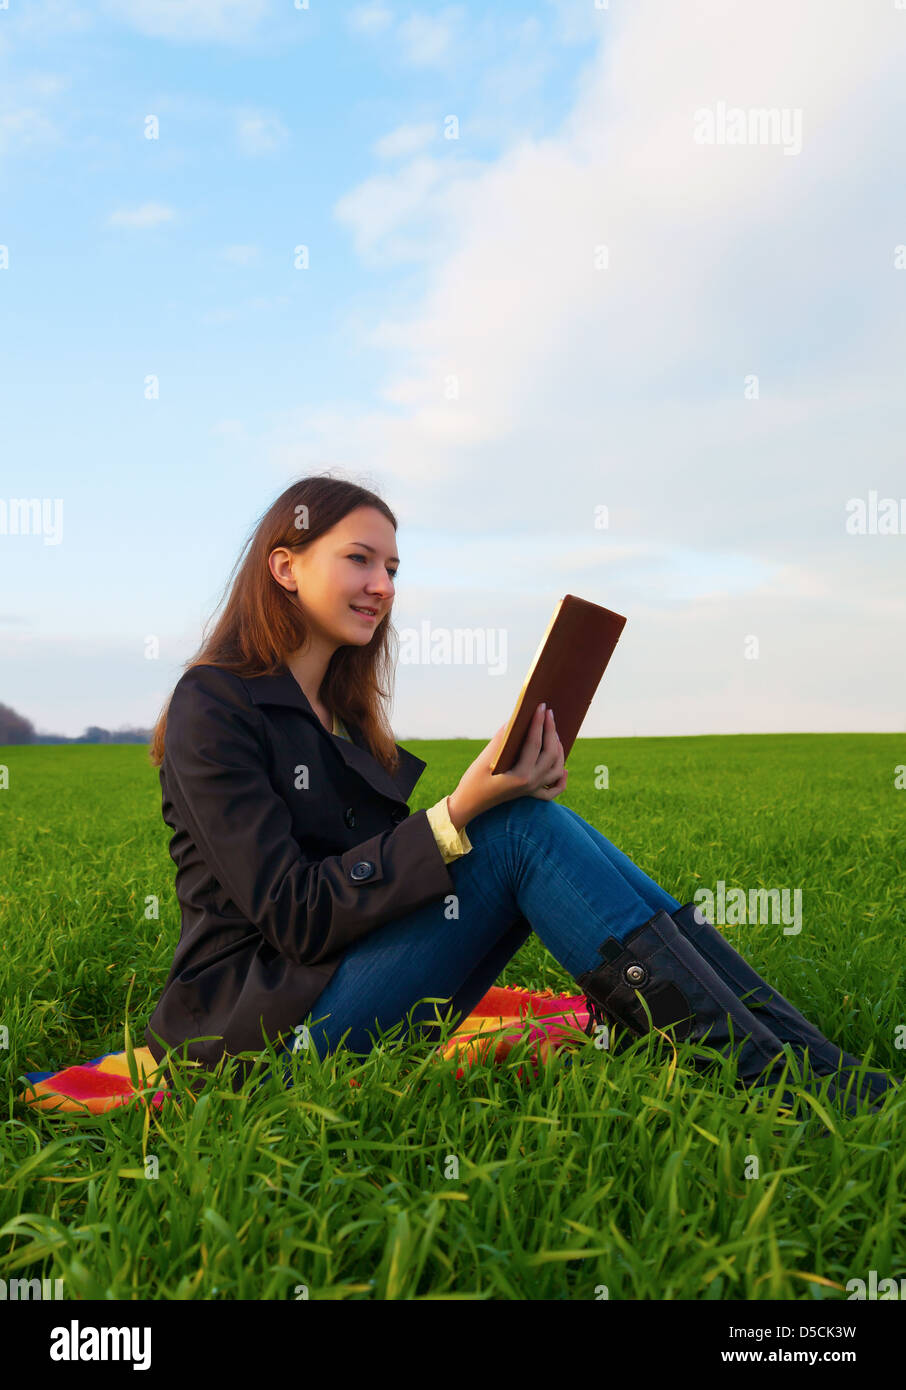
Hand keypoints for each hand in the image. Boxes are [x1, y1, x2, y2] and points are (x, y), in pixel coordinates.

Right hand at [447, 703, 566, 828]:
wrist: (469, 804)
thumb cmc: (473, 781)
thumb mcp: (484, 759)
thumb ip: (502, 739)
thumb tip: (516, 719)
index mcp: (520, 776)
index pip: (534, 743)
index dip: (538, 722)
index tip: (541, 706)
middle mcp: (531, 783)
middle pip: (551, 754)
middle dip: (551, 731)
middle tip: (548, 713)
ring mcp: (532, 790)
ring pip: (557, 769)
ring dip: (559, 750)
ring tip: (553, 732)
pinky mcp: (530, 794)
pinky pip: (553, 790)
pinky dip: (561, 779)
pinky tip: (564, 769)